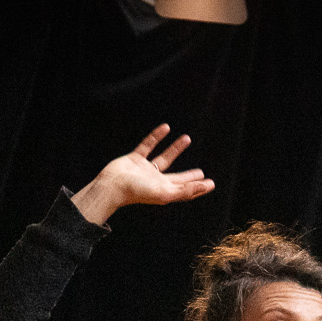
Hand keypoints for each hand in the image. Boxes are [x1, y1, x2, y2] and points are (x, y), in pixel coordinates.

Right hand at [71, 125, 215, 224]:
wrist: (111, 186)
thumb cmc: (137, 192)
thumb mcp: (165, 193)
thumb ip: (185, 190)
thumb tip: (205, 185)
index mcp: (164, 191)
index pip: (184, 190)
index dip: (198, 188)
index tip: (210, 183)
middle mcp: (156, 181)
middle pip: (177, 178)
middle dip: (188, 176)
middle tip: (200, 172)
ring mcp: (145, 170)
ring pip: (164, 157)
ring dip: (175, 148)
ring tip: (187, 138)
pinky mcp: (134, 159)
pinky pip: (148, 145)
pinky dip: (156, 136)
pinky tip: (165, 127)